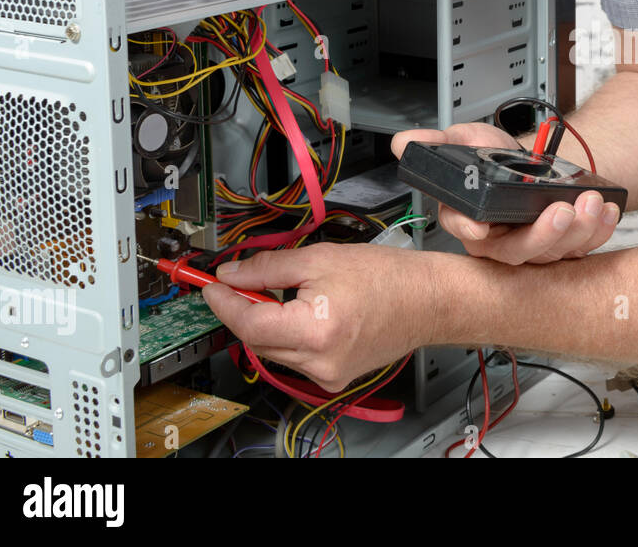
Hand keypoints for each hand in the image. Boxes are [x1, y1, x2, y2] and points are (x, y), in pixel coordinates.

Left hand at [201, 243, 432, 392]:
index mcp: (315, 330)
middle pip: (257, 339)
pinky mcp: (334, 378)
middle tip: (238, 281)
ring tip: (282, 292)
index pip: (248, 324)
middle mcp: (319, 362)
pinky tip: (304, 312)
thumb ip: (269, 268)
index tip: (210, 285)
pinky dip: (289, 334)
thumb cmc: (387, 278)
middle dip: (243, 308)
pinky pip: (295, 357)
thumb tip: (233, 274)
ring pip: (274, 349)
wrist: (427, 301)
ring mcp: (327, 375)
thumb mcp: (320, 258)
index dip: (223, 303)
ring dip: (266, 321)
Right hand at [391, 123, 621, 264]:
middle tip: (563, 212)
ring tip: (592, 204)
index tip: (481, 228)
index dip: (470, 229)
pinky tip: (607, 211)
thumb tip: (404, 142)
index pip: (464, 229)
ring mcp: (534, 246)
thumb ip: (438, 144)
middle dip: (543, 235)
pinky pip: (582, 247)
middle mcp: (501, 240)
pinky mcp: (563, 246)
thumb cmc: (496, 159)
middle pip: (518, 252)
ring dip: (579, 231)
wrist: (530, 164)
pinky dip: (599, 231)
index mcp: (469, 219)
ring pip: (554, 252)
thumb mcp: (465, 141)